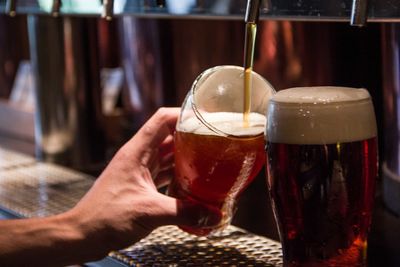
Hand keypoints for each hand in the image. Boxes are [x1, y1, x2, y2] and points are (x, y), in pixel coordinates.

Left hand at [70, 107, 220, 252]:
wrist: (82, 236)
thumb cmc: (105, 217)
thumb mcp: (149, 211)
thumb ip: (184, 212)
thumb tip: (213, 214)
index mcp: (137, 152)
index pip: (162, 120)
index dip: (183, 115)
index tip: (203, 119)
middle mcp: (138, 157)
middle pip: (168, 137)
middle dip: (190, 139)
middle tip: (212, 144)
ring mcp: (138, 171)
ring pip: (166, 156)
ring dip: (185, 159)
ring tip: (206, 163)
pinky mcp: (139, 186)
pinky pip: (163, 174)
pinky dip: (177, 177)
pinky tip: (191, 185)